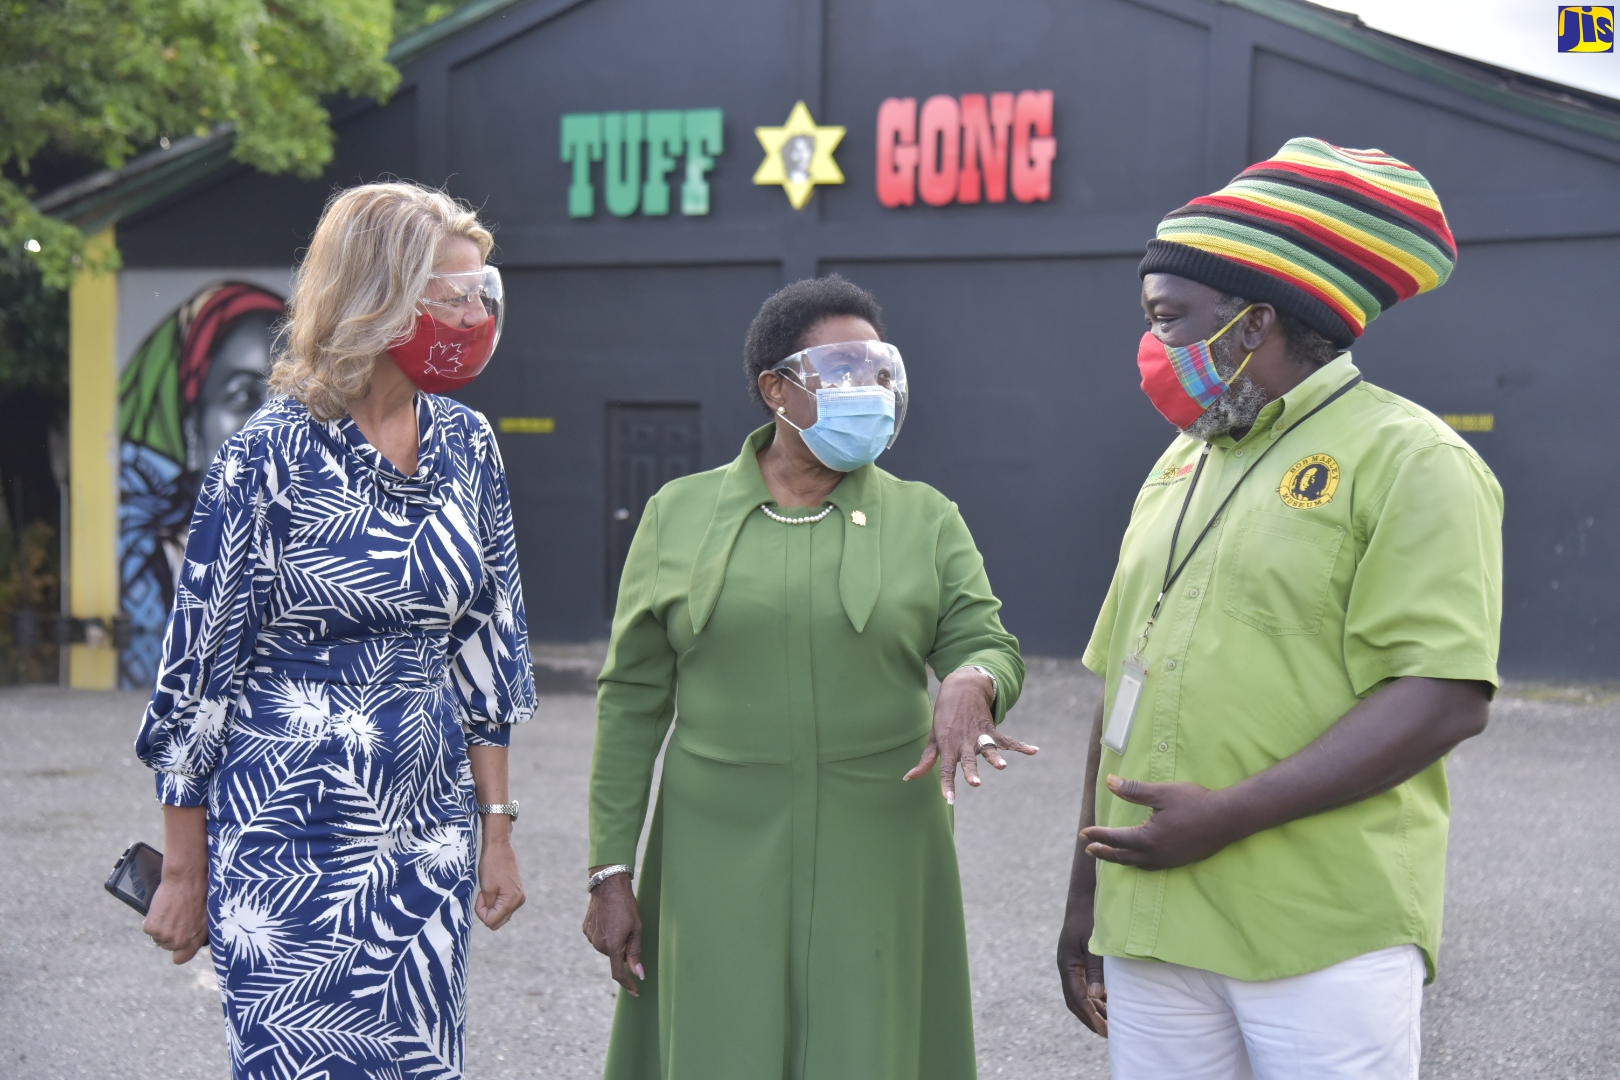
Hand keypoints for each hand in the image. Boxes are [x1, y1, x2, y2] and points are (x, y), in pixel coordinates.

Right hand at [143, 867, 207, 964]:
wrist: (187, 879)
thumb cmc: (200, 894)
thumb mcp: (207, 917)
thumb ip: (200, 933)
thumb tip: (203, 946)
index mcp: (195, 940)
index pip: (181, 958)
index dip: (177, 951)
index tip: (176, 941)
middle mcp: (180, 942)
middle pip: (166, 945)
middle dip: (168, 933)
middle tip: (174, 916)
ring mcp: (165, 936)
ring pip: (157, 937)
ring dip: (160, 926)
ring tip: (169, 910)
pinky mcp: (152, 928)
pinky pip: (148, 927)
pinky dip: (151, 918)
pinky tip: (161, 908)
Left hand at [475, 835, 524, 929]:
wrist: (499, 847)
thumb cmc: (491, 865)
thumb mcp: (486, 889)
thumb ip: (488, 907)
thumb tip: (490, 920)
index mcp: (512, 900)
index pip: (491, 921)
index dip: (481, 912)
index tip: (480, 896)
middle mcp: (519, 901)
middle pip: (498, 921)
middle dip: (486, 911)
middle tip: (482, 895)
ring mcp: (519, 896)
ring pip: (501, 915)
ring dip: (491, 906)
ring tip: (488, 890)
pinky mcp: (516, 892)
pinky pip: (504, 906)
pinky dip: (495, 902)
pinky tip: (493, 889)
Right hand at [582, 873, 643, 996]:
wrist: (608, 886)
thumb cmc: (627, 906)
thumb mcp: (637, 929)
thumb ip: (635, 953)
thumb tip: (638, 974)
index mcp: (613, 946)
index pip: (619, 973)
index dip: (628, 984)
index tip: (635, 991)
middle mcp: (599, 945)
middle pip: (614, 957)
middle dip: (623, 951)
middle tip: (630, 932)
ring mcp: (591, 937)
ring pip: (606, 948)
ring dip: (614, 942)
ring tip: (619, 921)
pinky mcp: (586, 930)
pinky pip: (598, 938)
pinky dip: (606, 934)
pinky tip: (610, 920)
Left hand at [903, 668, 1037, 803]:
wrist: (961, 688)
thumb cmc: (944, 717)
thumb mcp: (933, 737)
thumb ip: (926, 760)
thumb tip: (909, 778)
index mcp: (948, 746)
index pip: (946, 769)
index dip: (947, 785)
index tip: (949, 801)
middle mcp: (963, 742)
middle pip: (967, 760)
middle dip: (971, 772)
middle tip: (976, 783)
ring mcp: (978, 735)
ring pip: (987, 749)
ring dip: (995, 758)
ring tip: (1002, 766)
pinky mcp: (991, 729)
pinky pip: (1007, 740)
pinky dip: (1021, 746)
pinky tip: (1033, 751)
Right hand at [1056, 901, 1107, 1036]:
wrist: (1085, 899)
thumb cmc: (1091, 919)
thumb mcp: (1095, 944)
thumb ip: (1096, 969)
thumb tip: (1097, 996)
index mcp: (1067, 965)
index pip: (1077, 998)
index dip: (1090, 1016)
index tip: (1104, 1030)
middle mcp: (1067, 968)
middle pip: (1076, 1001)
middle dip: (1091, 1019)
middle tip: (1109, 1034)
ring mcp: (1072, 965)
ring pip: (1081, 995)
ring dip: (1095, 1010)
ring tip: (1113, 1023)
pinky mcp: (1079, 962)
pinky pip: (1085, 986)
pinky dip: (1097, 998)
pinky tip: (1110, 1003)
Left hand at [1081, 774, 1240, 870]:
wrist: (1228, 818)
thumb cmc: (1195, 802)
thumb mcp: (1161, 793)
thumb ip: (1133, 790)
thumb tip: (1109, 782)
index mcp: (1148, 838)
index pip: (1115, 838)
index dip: (1098, 835)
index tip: (1084, 833)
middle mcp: (1155, 854)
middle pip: (1122, 856)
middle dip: (1104, 852)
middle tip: (1088, 848)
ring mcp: (1168, 861)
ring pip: (1137, 864)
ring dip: (1120, 859)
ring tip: (1109, 854)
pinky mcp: (1179, 861)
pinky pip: (1151, 866)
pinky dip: (1138, 863)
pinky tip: (1139, 858)